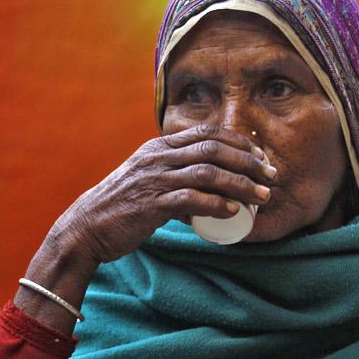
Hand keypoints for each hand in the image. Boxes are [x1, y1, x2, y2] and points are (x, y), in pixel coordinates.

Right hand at [53, 124, 276, 262]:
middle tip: (271, 176)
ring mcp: (154, 179)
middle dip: (248, 161)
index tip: (261, 156)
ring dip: (240, 184)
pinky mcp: (149, 204)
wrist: (88, 225)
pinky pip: (189, 200)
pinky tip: (233, 212)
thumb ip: (177, 170)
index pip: (207, 133)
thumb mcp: (150, 175)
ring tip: (262, 197)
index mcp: (161, 146)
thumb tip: (213, 180)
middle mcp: (159, 157)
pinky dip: (215, 205)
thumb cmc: (125, 203)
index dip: (239, 141)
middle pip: (213, 149)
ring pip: (206, 173)